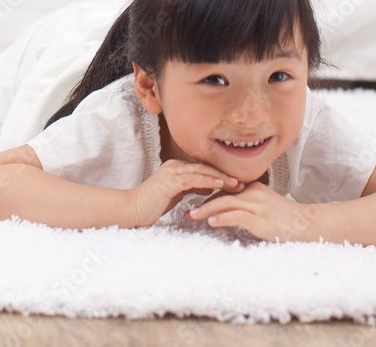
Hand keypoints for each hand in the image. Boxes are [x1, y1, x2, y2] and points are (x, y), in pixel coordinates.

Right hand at [128, 159, 242, 227]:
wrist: (133, 209)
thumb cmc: (153, 204)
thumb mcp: (176, 194)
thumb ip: (191, 188)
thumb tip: (208, 187)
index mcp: (177, 168)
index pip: (203, 169)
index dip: (220, 175)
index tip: (237, 182)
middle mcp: (175, 166)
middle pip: (204, 168)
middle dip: (224, 175)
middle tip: (242, 181)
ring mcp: (171, 172)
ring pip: (200, 171)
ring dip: (219, 177)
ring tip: (235, 183)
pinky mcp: (169, 181)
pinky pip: (192, 179)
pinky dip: (207, 181)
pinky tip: (219, 185)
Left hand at [188, 181, 317, 241]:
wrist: (304, 225)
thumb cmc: (283, 217)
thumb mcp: (263, 204)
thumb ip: (245, 202)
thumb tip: (225, 209)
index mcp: (251, 186)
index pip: (223, 187)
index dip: (206, 194)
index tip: (191, 199)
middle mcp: (252, 192)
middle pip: (220, 193)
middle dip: (200, 201)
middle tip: (185, 210)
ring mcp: (256, 205)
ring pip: (224, 203)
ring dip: (205, 210)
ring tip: (191, 216)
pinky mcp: (259, 219)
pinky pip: (237, 216)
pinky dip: (222, 218)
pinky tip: (211, 222)